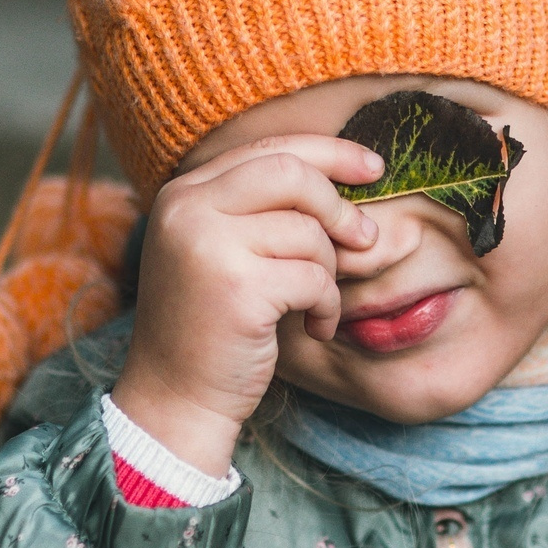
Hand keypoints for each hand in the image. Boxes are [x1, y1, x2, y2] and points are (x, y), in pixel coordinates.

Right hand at [110, 135, 381, 477]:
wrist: (174, 399)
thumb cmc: (212, 326)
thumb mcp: (226, 251)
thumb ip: (266, 209)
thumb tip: (353, 172)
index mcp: (183, 193)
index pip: (268, 149)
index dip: (329, 153)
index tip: (372, 168)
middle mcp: (188, 210)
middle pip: (293, 174)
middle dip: (339, 206)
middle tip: (364, 239)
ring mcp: (209, 246)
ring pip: (309, 231)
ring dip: (331, 272)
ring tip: (314, 303)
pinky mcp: (238, 288)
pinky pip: (314, 277)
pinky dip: (326, 306)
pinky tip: (312, 327)